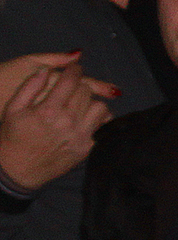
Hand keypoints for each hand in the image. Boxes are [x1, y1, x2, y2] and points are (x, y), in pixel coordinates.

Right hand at [0, 52, 117, 192]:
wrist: (18, 170)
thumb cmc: (13, 138)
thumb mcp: (12, 110)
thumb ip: (29, 87)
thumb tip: (46, 70)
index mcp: (48, 110)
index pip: (71, 81)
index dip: (74, 70)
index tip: (74, 68)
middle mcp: (67, 122)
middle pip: (86, 92)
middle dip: (80, 85)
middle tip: (73, 87)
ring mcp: (80, 136)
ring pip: (99, 106)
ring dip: (91, 102)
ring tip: (80, 103)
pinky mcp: (87, 148)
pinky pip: (103, 126)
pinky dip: (98, 119)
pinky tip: (86, 119)